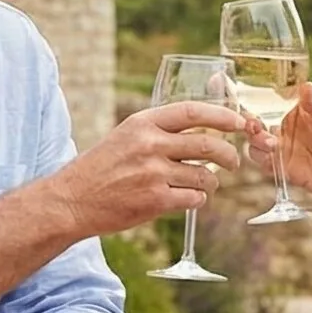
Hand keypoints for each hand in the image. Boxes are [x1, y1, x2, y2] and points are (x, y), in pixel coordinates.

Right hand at [40, 100, 244, 236]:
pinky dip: (197, 200)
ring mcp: (153, 173)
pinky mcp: (155, 200)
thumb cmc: (101, 168)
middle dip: (228, 155)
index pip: (192, 112)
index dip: (221, 116)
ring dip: (210, 182)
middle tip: (234, 161)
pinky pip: (193, 198)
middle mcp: (149, 144)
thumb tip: (201, 131)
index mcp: (142, 123)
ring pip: (203, 175)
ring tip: (204, 184)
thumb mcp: (126, 136)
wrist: (73, 199)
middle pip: (207, 144)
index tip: (239, 122)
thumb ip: (159, 131)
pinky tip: (187, 198)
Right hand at [249, 83, 311, 200]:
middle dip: (250, 123)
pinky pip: (261, 160)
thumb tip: (306, 85)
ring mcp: (278, 146)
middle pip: (256, 122)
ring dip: (256, 141)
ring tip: (272, 144)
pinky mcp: (277, 165)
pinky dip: (263, 159)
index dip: (256, 101)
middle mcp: (281, 127)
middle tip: (254, 125)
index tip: (252, 100)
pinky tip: (273, 159)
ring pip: (254, 141)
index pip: (267, 102)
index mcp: (291, 111)